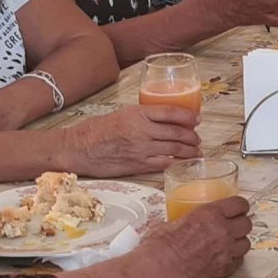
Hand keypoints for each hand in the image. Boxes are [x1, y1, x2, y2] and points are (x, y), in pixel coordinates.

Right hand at [64, 102, 200, 177]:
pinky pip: (162, 163)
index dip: (188, 116)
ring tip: (196, 151)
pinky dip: (175, 162)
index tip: (197, 119)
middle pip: (176, 132)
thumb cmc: (97, 129)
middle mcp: (142, 131)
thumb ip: (143, 116)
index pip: (171, 112)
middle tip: (197, 138)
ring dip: (189, 151)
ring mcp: (141, 149)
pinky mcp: (137, 164)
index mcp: (138, 114)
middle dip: (192, 136)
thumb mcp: (122, 114)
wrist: (79, 147)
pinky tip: (181, 162)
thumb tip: (163, 120)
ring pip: (173, 149)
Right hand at [140, 195, 252, 277]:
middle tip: (233, 225)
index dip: (240, 206)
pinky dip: (234, 259)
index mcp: (210, 215)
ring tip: (228, 243)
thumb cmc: (158, 250)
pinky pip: (239, 261)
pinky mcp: (225, 270)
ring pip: (246, 243)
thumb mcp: (170, 224)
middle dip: (240, 223)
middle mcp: (222, 232)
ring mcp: (226, 252)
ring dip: (238, 242)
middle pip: (246, 223)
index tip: (238, 208)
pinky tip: (223, 258)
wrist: (157, 275)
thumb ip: (186, 221)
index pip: (239, 204)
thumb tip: (184, 222)